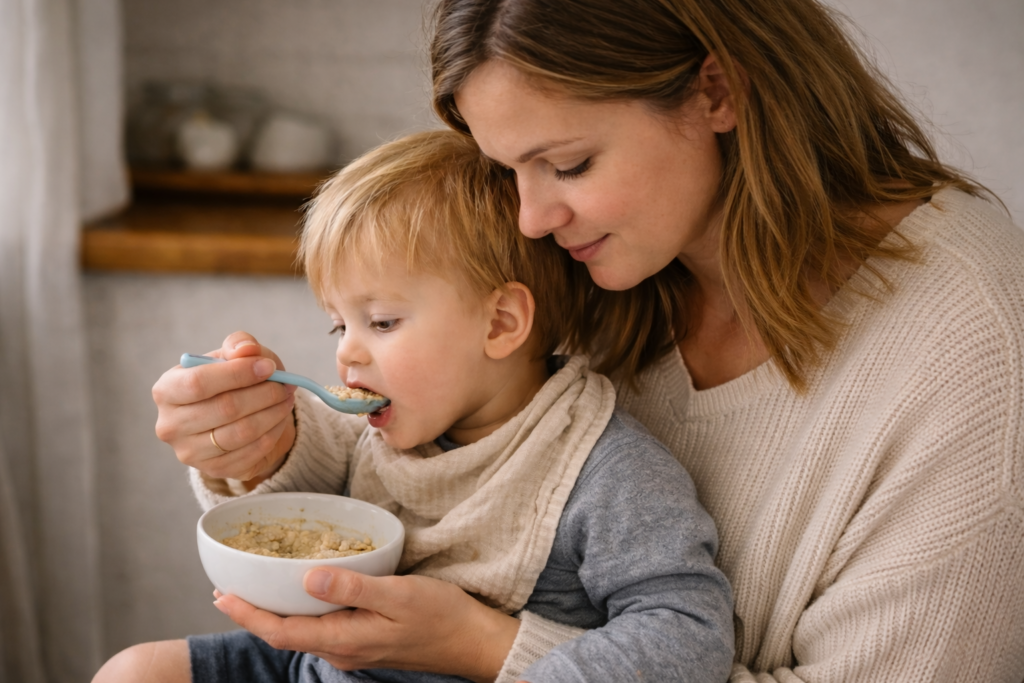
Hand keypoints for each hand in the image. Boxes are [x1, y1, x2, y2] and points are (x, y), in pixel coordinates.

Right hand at [152, 331, 296, 483]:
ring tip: (287, 398)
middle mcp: (170, 425)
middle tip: (286, 384)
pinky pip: (252, 452)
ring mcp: (190, 453)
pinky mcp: (214, 470)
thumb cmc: (230, 380)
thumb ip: (239, 344)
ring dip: (273, 413)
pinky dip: (273, 432)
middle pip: (224, 409)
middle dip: (263, 394)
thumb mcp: (234, 355)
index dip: (237, 374)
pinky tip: (280, 417)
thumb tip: (247, 350)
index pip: (198, 383)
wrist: (235, 416)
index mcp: (166, 390)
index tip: (268, 367)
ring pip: (241, 433)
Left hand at [212, 568, 520, 682]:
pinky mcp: (365, 638)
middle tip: (226, 589)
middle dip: (253, 613)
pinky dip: (301, 610)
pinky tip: (302, 593)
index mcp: (344, 639)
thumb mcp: (398, 595)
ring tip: (254, 590)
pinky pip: (321, 626)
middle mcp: (342, 648)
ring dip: (275, 612)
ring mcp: (354, 646)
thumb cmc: (440, 616)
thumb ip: (352, 587)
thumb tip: (307, 577)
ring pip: (302, 630)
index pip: (282, 630)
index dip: (249, 613)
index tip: (222, 595)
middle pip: (285, 633)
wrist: (472, 641)